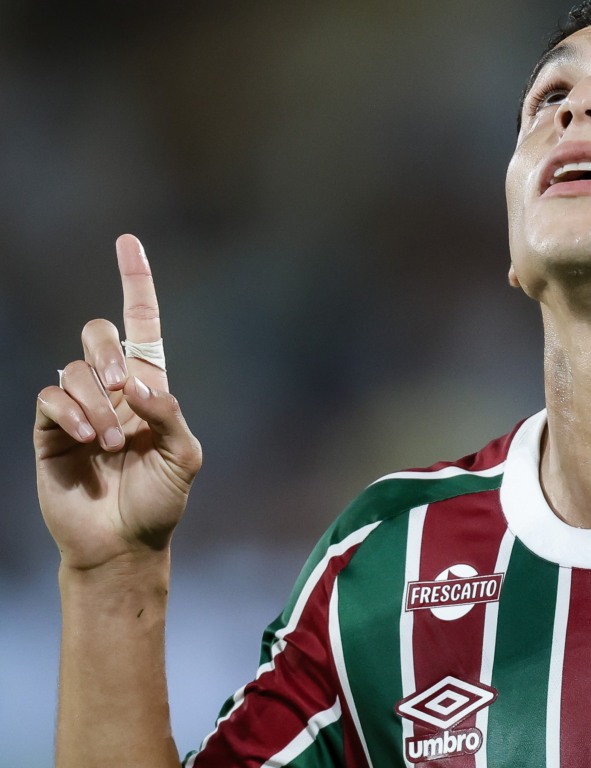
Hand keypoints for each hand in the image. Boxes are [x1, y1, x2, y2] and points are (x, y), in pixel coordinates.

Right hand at [34, 235, 201, 570]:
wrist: (123, 543)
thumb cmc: (161, 501)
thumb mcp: (185, 458)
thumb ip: (170, 416)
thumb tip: (139, 384)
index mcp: (151, 388)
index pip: (142, 324)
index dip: (135, 282)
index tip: (128, 241)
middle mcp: (113, 390)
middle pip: (98, 334)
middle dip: (108, 354)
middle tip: (124, 394)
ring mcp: (79, 408)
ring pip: (74, 369)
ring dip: (96, 402)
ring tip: (109, 443)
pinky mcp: (49, 430)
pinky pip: (50, 396)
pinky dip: (69, 412)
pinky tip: (84, 439)